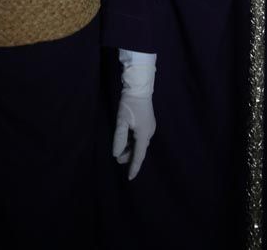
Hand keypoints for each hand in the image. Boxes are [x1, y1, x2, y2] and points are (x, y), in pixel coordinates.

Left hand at [113, 53, 155, 179]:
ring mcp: (149, 127)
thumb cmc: (129, 104)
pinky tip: (126, 141)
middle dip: (129, 157)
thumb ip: (119, 138)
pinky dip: (133, 142)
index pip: (139, 155)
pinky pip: (140, 137)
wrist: (139, 87)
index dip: (134, 167)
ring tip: (120, 152)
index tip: (130, 178)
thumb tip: (117, 154)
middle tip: (117, 159)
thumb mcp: (121, 121)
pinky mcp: (147, 122)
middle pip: (139, 150)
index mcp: (144, 135)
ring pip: (140, 143)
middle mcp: (149, 133)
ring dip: (130, 149)